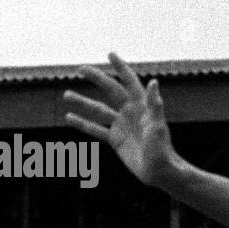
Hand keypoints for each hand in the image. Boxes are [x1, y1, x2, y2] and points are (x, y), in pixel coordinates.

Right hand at [64, 54, 177, 188]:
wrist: (160, 172)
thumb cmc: (162, 150)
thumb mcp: (157, 127)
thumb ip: (155, 106)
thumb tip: (154, 82)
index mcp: (142, 106)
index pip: (130, 82)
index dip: (121, 68)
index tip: (110, 54)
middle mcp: (131, 112)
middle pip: (111, 90)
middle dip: (97, 78)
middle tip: (81, 68)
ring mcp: (122, 126)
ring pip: (98, 110)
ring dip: (83, 102)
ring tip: (66, 94)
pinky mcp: (115, 140)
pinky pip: (96, 129)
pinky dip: (83, 124)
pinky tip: (69, 117)